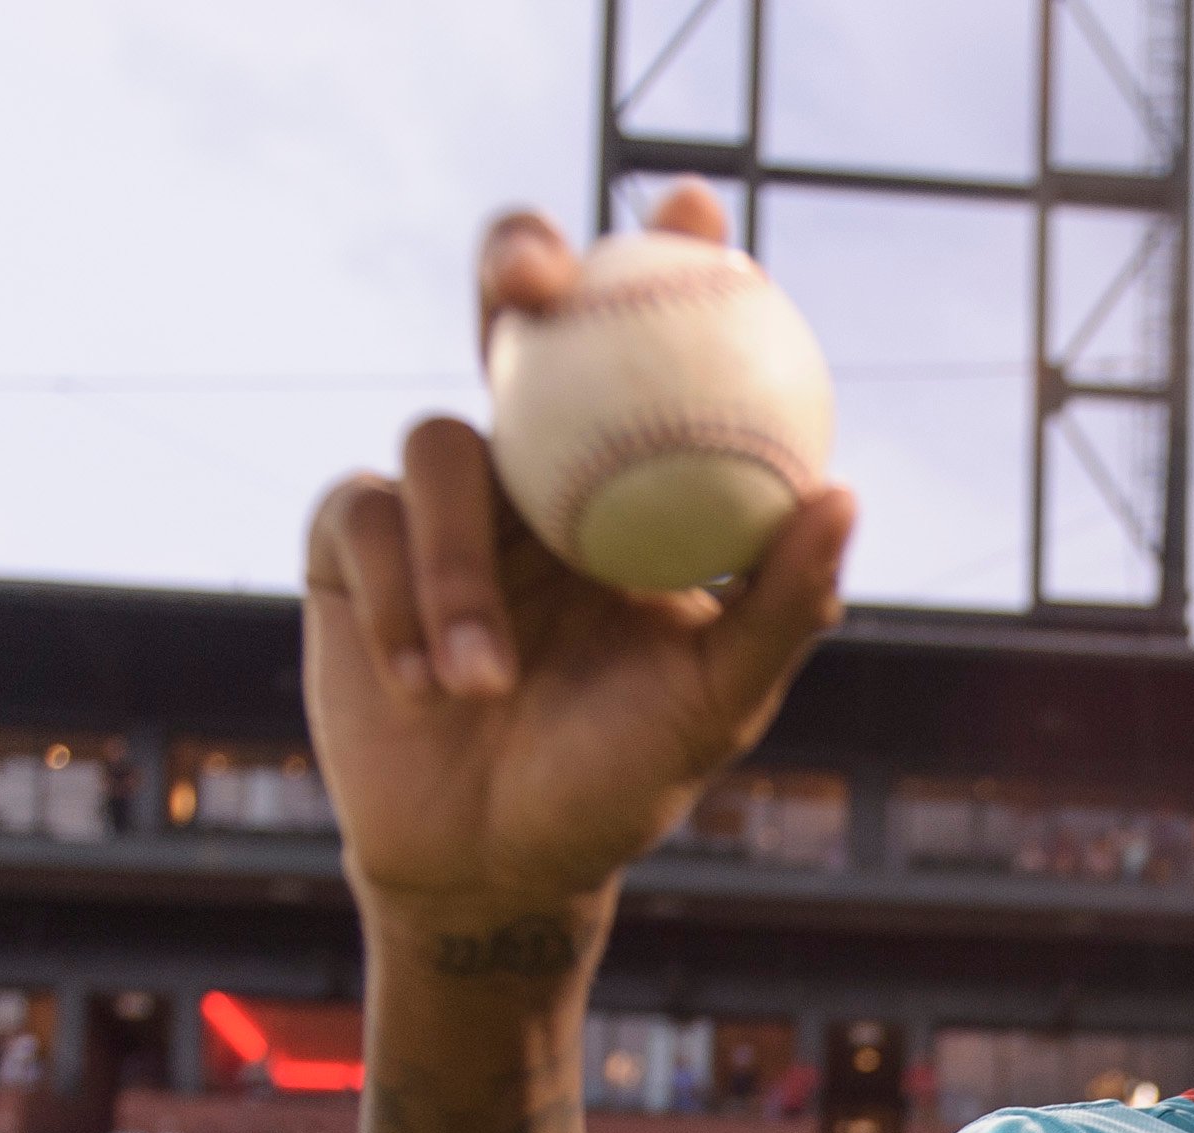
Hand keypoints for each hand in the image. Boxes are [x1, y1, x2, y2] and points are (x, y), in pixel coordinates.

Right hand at [301, 180, 855, 925]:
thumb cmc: (620, 781)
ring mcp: (440, 498)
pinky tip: (428, 688)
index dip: (670, 253)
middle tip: (535, 283)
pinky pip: (365, 515)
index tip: (697, 206)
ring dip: (455, 566)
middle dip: (518, 260)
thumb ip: (779, 606)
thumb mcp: (716, 704)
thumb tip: (841, 492)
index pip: (651, 343)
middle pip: (517, 315)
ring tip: (484, 683)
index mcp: (628, 482)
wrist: (497, 864)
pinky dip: (399, 601)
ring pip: (437, 440)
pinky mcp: (352, 539)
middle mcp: (536, 468)